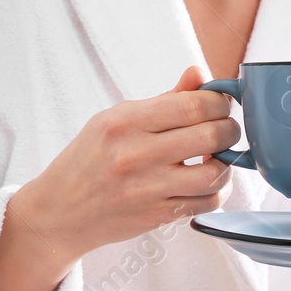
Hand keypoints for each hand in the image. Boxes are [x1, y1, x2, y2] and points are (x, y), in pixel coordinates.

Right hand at [0, 67, 235, 290]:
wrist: (60, 211)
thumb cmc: (88, 160)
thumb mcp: (114, 119)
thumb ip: (163, 100)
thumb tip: (199, 75)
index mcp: (126, 122)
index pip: (193, 104)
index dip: (219, 102)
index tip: (221, 104)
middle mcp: (136, 154)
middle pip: (211, 136)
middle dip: (230, 130)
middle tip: (226, 130)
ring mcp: (148, 188)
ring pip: (215, 174)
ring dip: (226, 164)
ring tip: (217, 158)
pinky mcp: (157, 215)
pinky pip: (206, 203)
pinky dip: (216, 192)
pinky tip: (205, 183)